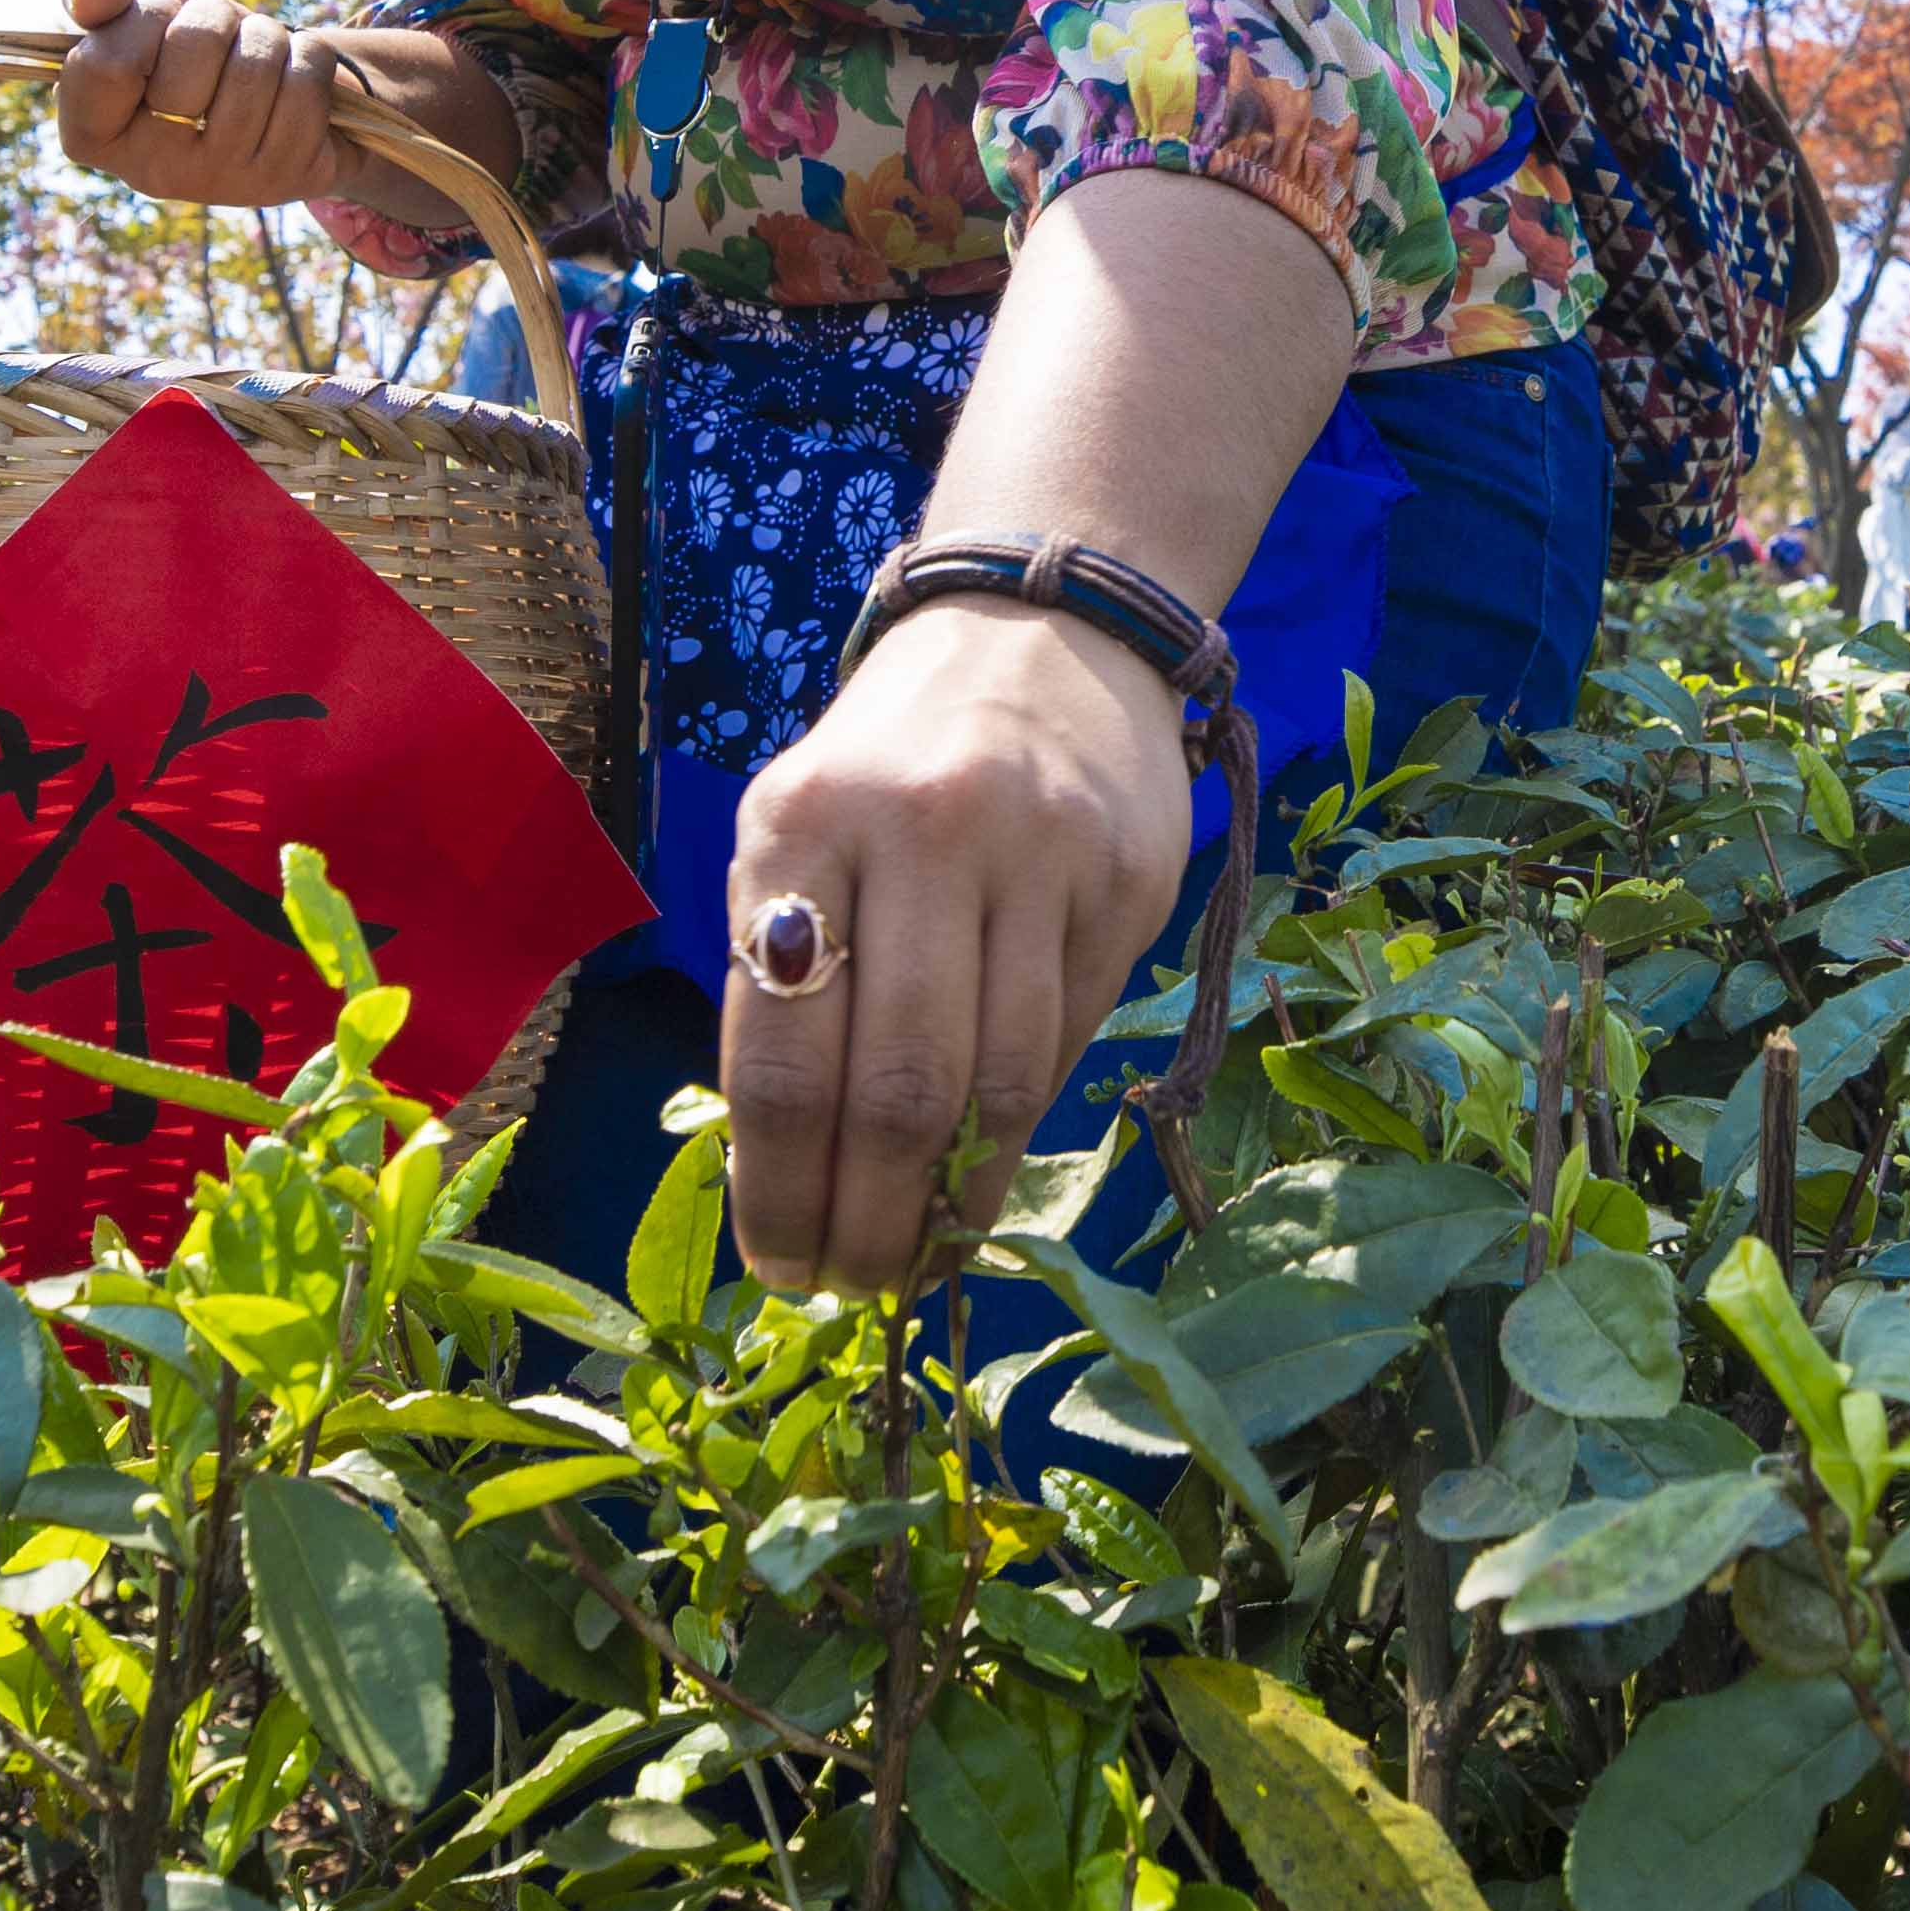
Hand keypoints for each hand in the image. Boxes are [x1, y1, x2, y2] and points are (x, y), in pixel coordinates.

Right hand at [54, 0, 352, 208]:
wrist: (273, 94)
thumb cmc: (192, 53)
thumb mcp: (142, 13)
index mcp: (93, 135)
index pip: (108, 65)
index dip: (143, 19)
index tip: (159, 22)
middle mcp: (152, 172)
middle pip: (193, 50)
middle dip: (215, 19)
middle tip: (217, 40)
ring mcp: (222, 182)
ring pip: (257, 65)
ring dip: (265, 36)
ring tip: (255, 58)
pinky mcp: (287, 178)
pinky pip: (306, 82)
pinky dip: (308, 58)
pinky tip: (292, 81)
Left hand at [714, 594, 1195, 1295]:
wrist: (1043, 627)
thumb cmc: (891, 760)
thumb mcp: (801, 830)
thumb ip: (787, 975)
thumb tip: (789, 1174)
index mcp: (800, 825)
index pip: (781, 1056)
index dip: (780, 1190)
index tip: (782, 1267)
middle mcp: (919, 829)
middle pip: (900, 1088)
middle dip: (873, 1217)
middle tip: (859, 1284)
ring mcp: (1037, 850)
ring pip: (1001, 1079)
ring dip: (957, 1197)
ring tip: (924, 1251)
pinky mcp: (1129, 874)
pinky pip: (1072, 1036)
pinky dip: (1025, 1119)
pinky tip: (990, 1162)